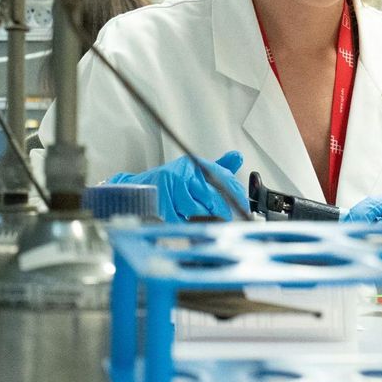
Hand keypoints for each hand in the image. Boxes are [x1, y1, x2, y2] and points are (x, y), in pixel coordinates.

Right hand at [108, 151, 244, 222]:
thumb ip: (218, 167)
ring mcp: (169, 188)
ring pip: (197, 210)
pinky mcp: (161, 204)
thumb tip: (237, 156)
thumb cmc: (170, 184)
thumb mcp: (194, 172)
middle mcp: (181, 172)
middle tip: (227, 219)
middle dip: (222, 212)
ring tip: (200, 219)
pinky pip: (182, 220)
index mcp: (191, 164)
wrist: (137, 190)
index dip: (236, 193)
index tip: (244, 208)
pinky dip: (187, 225)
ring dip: (202, 219)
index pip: (221, 176)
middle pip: (212, 197)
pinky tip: (186, 223)